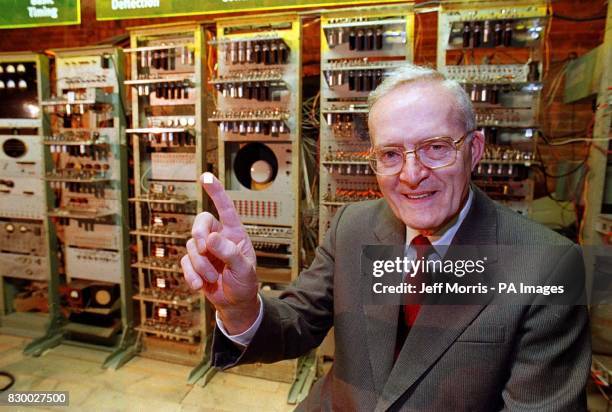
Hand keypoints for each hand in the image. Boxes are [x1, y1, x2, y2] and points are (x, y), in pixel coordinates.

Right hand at [181, 172, 258, 334]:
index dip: (216, 191)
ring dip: (201, 264)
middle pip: (200, 222)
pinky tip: (199, 285)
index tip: (206, 176)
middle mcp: (218, 237)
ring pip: (191, 246)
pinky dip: (191, 275)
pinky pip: (185, 262)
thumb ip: (229, 252)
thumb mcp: (244, 268)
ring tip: (213, 278)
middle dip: (199, 234)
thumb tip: (210, 239)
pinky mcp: (194, 264)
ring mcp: (204, 250)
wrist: (235, 303)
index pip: (225, 208)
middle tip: (204, 248)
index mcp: (234, 233)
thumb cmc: (245, 283)